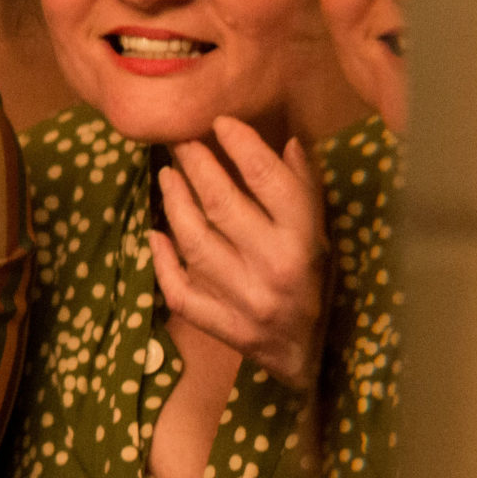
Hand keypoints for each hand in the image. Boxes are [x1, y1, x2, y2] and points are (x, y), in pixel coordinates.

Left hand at [150, 116, 327, 389]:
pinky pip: (179, 290)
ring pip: (195, 242)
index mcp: (306, 244)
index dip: (243, 146)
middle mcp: (275, 271)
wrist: (311, 355)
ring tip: (168, 175)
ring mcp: (244, 301)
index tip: (220, 122)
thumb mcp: (322, 235)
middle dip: (197, 166)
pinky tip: (154, 234)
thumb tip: (288, 141)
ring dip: (175, 204)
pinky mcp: (221, 326)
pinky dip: (162, 260)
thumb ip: (303, 191)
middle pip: (223, 206)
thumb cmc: (316, 282)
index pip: (271, 183)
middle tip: (180, 140)